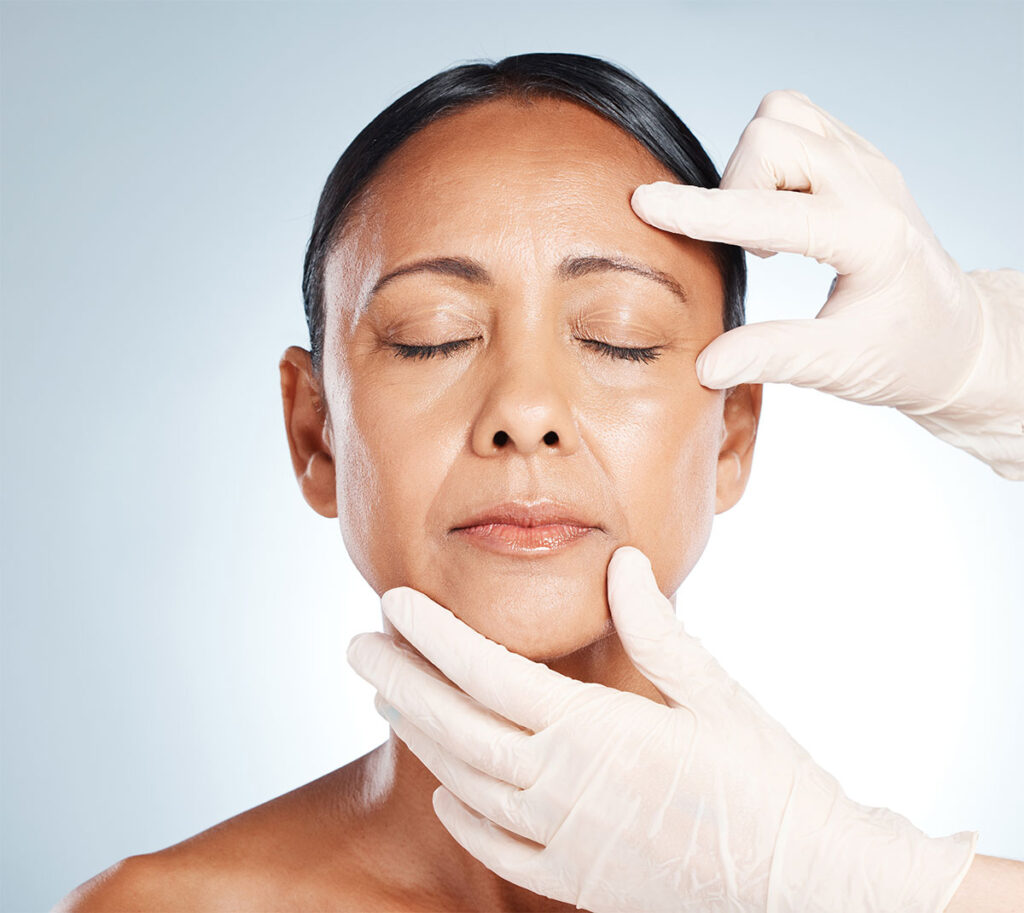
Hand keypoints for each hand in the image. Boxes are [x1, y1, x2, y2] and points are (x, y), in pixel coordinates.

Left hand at [346, 546, 976, 912]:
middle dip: (400, 681)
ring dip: (420, 739)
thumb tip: (622, 563)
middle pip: (457, 728)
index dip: (434, 635)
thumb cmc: (769, 783)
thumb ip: (655, 630)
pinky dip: (463, 816)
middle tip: (357, 646)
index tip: (394, 602)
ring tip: (388, 702)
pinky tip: (444, 791)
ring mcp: (569, 841)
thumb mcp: (716, 695)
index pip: (490, 672)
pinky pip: (501, 848)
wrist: (807, 887)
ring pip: (468, 785)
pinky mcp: (582, 881)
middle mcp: (568, 787)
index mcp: (598, 732)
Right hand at [631, 89, 1023, 479]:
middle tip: (752, 249)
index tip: (647, 203)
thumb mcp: (841, 367)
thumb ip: (773, 358)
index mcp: (870, 236)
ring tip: (764, 225)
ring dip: (753, 165)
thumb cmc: (905, 354)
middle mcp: (871, 184)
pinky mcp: (858, 160)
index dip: (702, 210)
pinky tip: (779, 208)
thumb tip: (706, 365)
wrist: (956, 338)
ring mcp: (868, 164)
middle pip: (773, 137)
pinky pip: (798, 121)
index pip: (771, 209)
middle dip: (736, 188)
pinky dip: (770, 155)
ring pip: (783, 115)